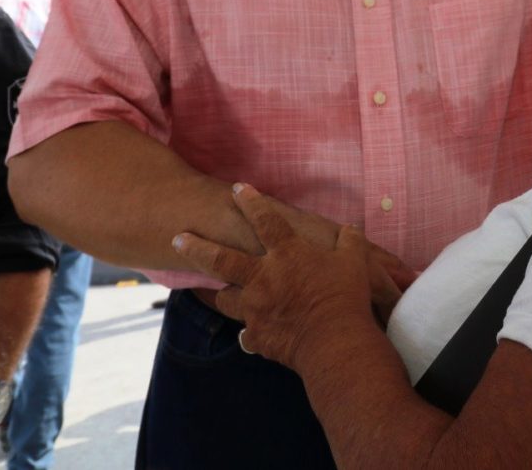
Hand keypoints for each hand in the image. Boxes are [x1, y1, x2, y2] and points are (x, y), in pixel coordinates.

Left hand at [174, 185, 401, 367]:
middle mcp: (263, 278)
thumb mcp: (354, 262)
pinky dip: (250, 333)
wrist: (334, 343)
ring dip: (221, 293)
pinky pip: (247, 335)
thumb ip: (349, 241)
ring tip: (214, 291)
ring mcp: (256, 309)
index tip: (237, 188)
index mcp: (286, 254)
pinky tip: (250, 335)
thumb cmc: (345, 296)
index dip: (251, 202)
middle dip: (197, 247)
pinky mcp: (258, 336)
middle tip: (178, 238)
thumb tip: (351, 228)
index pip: (265, 220)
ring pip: (226, 298)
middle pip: (221, 258)